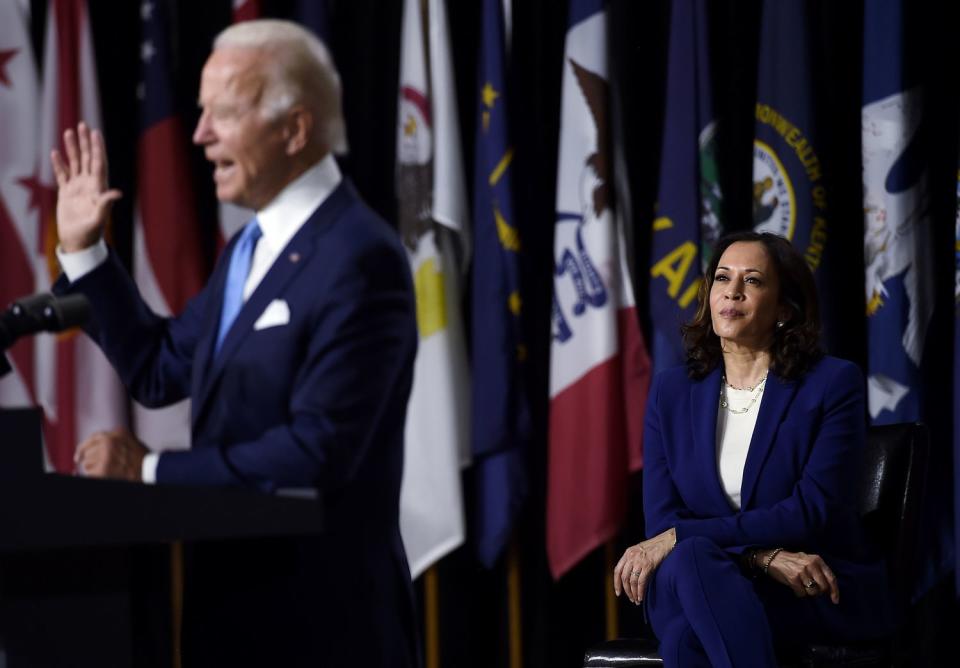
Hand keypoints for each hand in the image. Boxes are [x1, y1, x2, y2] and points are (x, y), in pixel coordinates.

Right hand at [50, 122, 121, 252]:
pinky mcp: (66, 193)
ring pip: (75, 163)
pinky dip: (59, 164)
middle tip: (83, 125)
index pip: (98, 163)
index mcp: (98, 189)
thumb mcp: (98, 219)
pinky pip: (62, 175)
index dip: (97, 148)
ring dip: (72, 148)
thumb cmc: (90, 234)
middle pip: (87, 159)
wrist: (78, 243)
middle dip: (85, 142)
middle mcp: (89, 185)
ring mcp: (77, 188)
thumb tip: (117, 193)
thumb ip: (105, 204)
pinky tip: (56, 152)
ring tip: (69, 131)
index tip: (96, 133)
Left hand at [74, 427, 147, 481]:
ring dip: (94, 470)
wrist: (151, 469)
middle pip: (89, 451)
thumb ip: (116, 440)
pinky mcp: (104, 467)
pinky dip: (94, 476)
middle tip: (99, 467)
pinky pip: (90, 473)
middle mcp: (110, 440)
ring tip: (108, 471)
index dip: (84, 447)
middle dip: (92, 461)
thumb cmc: (144, 459)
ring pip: (87, 463)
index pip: (93, 438)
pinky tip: (104, 476)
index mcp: (117, 433)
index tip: (79, 455)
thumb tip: (97, 448)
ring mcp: (106, 453)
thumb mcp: (131, 441)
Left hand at [613, 528, 675, 604]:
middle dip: (626, 590)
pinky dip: (640, 591)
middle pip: (624, 577)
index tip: (618, 593)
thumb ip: (633, 560)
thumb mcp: (639, 550)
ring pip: (632, 581)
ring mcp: (639, 561)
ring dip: (633, 593)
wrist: (666, 541)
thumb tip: (629, 578)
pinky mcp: (648, 565)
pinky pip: (641, 581)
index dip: (616, 583)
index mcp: (628, 553)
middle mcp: (631, 557)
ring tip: (637, 600)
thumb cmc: (655, 547)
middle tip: (631, 599)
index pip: (617, 570)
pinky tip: (641, 597)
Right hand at [761, 549, 839, 603]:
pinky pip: (801, 593)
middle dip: (819, 592)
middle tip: (812, 591)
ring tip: (802, 587)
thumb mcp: (807, 560)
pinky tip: (795, 588)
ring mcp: (802, 571)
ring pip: (813, 592)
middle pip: (823, 587)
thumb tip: (829, 589)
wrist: (772, 558)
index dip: (835, 591)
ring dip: (808, 593)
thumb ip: (818, 571)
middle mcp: (811, 564)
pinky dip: (799, 593)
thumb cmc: (792, 561)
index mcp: (817, 560)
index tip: (835, 600)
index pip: (831, 577)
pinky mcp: (793, 578)